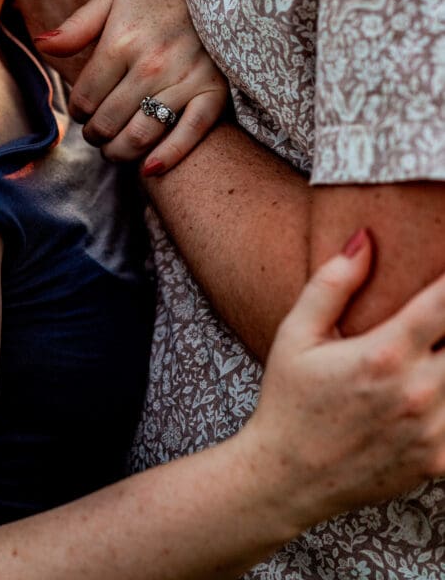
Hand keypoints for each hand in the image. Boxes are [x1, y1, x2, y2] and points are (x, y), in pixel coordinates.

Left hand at [35, 0, 228, 171]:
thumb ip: (77, 26)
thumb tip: (41, 46)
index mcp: (122, 42)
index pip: (86, 98)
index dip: (78, 111)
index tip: (83, 111)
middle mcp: (151, 65)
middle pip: (109, 121)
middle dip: (96, 135)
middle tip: (97, 134)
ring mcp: (184, 82)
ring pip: (141, 136)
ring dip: (120, 152)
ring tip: (115, 150)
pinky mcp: (213, 94)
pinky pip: (187, 136)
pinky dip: (167, 158)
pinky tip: (149, 169)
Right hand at [247, 229, 444, 531]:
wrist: (287, 477)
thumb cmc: (289, 399)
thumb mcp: (295, 334)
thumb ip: (332, 284)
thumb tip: (364, 239)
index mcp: (383, 354)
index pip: (444, 303)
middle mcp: (416, 392)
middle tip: (438, 319)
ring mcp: (434, 431)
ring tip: (434, 350)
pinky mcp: (441, 461)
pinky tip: (432, 387)